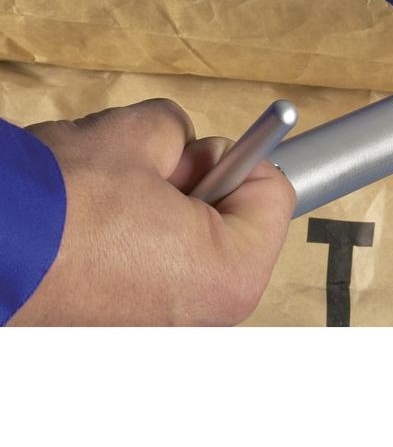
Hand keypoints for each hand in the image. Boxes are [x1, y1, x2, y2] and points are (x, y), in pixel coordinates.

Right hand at [9, 99, 294, 325]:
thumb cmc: (56, 203)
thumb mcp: (139, 134)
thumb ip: (181, 131)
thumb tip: (178, 142)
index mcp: (229, 274)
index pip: (274, 192)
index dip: (234, 157)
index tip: (198, 154)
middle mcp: (201, 315)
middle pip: (228, 215)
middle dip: (190, 182)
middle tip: (145, 178)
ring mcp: (157, 324)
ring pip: (182, 233)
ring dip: (153, 204)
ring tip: (106, 202)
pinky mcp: (118, 322)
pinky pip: (145, 259)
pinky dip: (125, 234)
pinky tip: (89, 227)